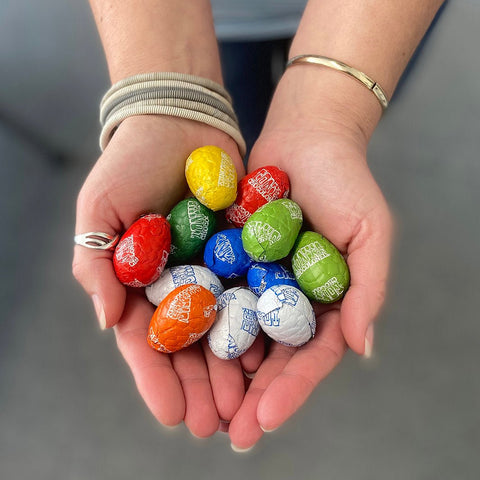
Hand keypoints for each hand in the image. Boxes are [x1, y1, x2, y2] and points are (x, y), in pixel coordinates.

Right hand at [72, 115, 246, 435]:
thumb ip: (96, 262)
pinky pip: (255, 294)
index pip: (146, 341)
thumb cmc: (130, 161)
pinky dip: (262, 325)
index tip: (174, 414)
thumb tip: (108, 320)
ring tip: (248, 404)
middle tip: (218, 423)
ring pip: (226, 329)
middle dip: (202, 386)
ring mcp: (214, 270)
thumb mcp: (99, 206)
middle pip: (191, 346)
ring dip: (235, 368)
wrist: (179, 120)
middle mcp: (180, 283)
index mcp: (140, 282)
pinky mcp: (245, 253)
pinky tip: (273, 355)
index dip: (157, 380)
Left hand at [227, 70, 392, 448]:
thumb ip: (368, 289)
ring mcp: (259, 280)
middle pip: (272, 356)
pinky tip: (183, 349)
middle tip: (232, 432)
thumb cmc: (345, 181)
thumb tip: (362, 348)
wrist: (305, 135)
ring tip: (203, 406)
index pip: (312, 356)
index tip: (267, 418)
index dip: (293, 389)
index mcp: (327, 301)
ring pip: (239, 333)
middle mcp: (290, 297)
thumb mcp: (370, 232)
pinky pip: (216, 293)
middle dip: (253, 395)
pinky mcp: (230, 258)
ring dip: (222, 371)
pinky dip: (201, 321)